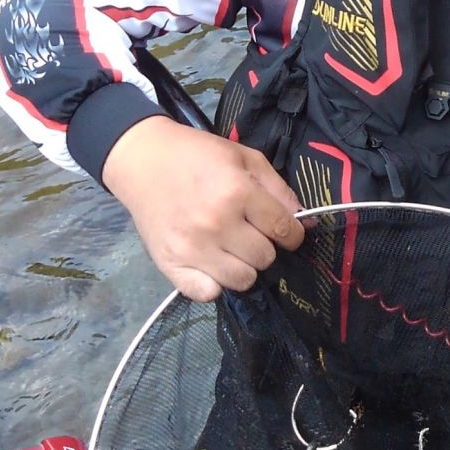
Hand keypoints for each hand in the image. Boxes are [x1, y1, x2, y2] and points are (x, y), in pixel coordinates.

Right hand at [102, 115, 303, 301]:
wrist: (143, 160)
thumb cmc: (198, 155)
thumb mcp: (245, 158)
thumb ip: (279, 190)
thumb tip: (306, 223)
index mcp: (237, 192)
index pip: (285, 230)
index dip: (292, 234)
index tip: (285, 232)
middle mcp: (216, 223)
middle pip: (265, 258)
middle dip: (264, 246)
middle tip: (248, 232)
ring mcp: (191, 248)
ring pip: (243, 280)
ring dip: (243, 266)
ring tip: (230, 247)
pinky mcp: (171, 265)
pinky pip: (208, 294)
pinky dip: (214, 284)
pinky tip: (211, 265)